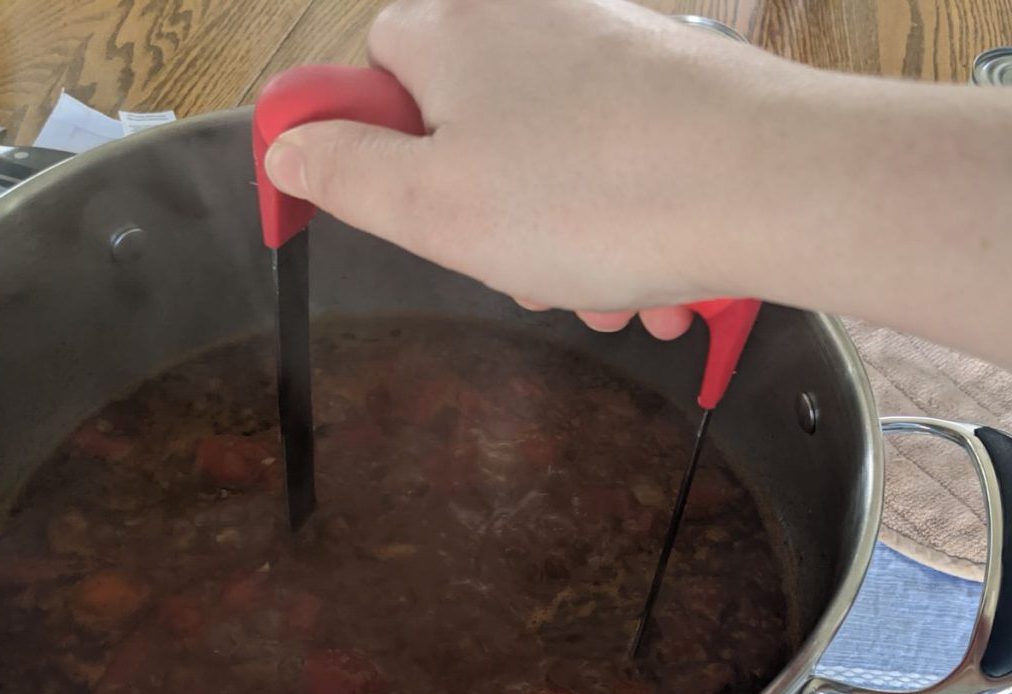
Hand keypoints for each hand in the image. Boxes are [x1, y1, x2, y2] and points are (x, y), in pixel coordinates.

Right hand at [264, 0, 789, 331]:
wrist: (773, 187)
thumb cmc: (590, 201)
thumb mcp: (432, 207)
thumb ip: (344, 175)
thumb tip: (289, 149)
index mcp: (456, 33)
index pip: (375, 72)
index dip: (381, 151)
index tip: (414, 212)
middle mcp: (531, 18)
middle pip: (469, 130)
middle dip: (489, 219)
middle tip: (526, 273)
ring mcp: (610, 49)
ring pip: (548, 164)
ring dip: (564, 245)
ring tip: (606, 296)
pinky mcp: (670, 86)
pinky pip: (614, 165)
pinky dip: (622, 225)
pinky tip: (653, 280)